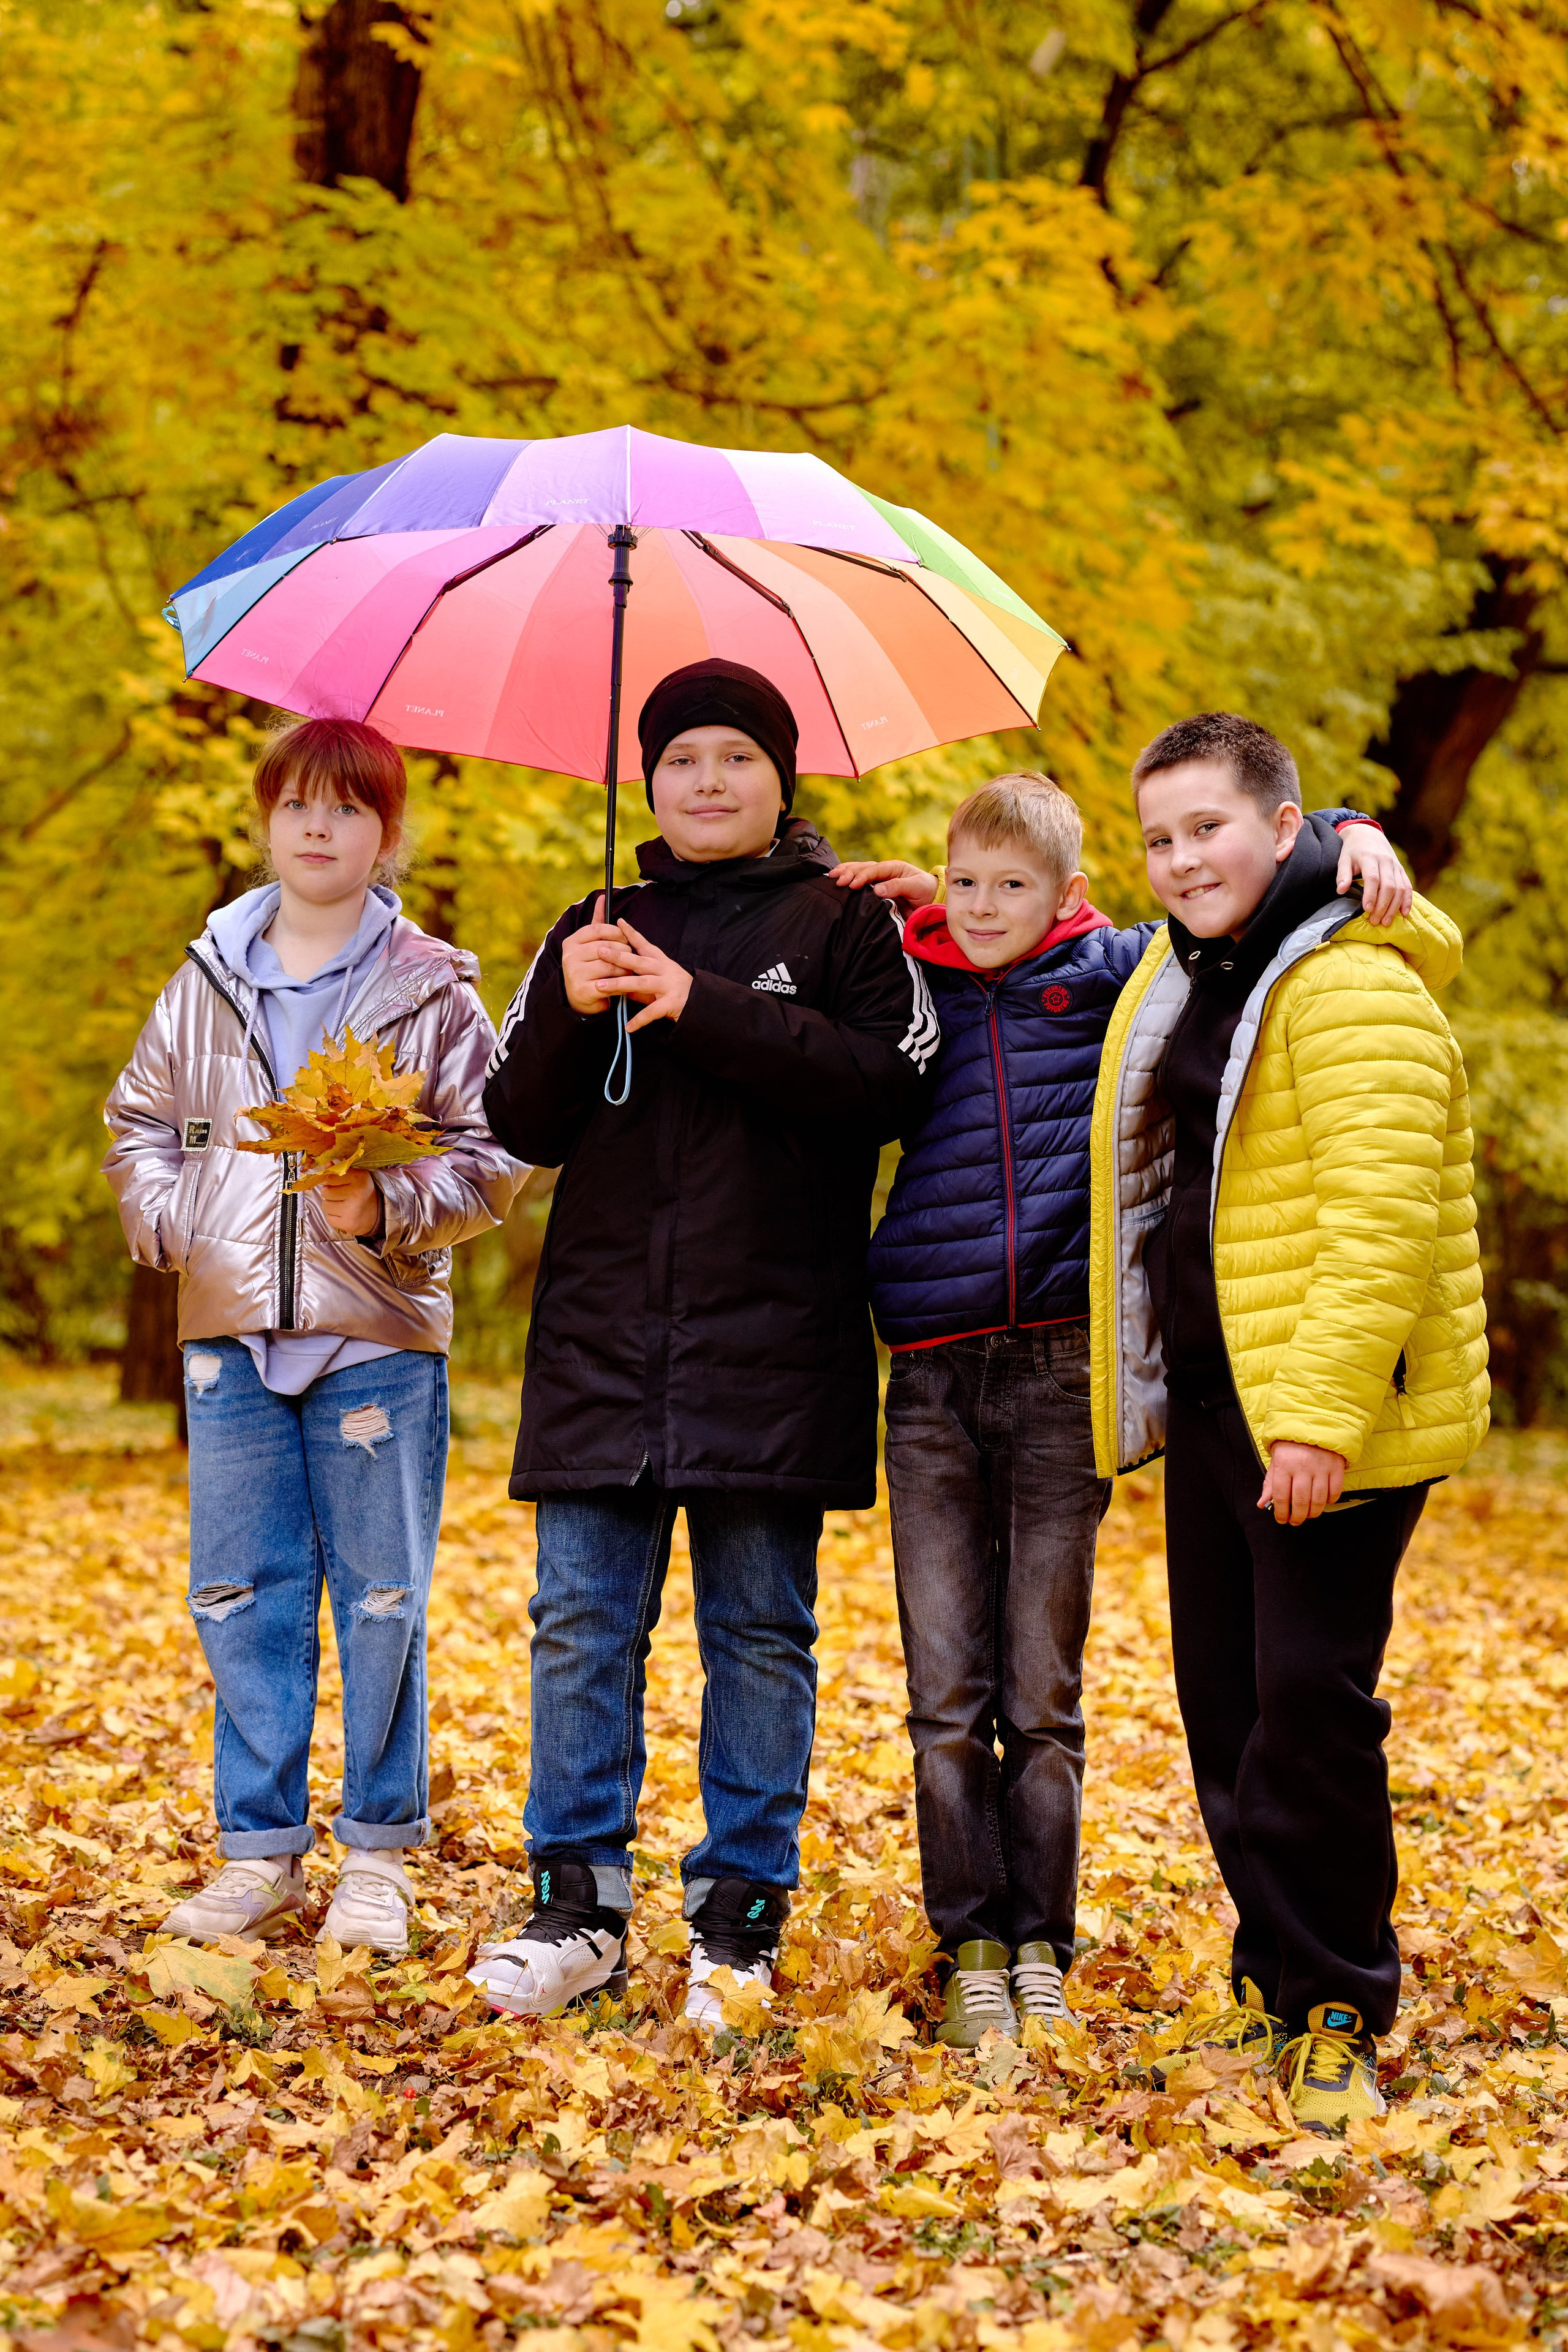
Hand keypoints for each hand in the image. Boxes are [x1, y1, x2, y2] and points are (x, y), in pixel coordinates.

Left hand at [317, 1170, 380, 1236]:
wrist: (379, 1213)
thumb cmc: (363, 1192)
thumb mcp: (356, 1176)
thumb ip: (340, 1170)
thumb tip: (326, 1165)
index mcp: (359, 1178)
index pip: (330, 1177)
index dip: (328, 1179)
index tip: (333, 1182)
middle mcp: (356, 1194)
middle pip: (325, 1192)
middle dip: (329, 1193)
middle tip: (340, 1194)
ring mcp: (351, 1210)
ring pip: (325, 1205)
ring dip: (331, 1205)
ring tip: (343, 1204)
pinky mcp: (347, 1223)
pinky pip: (328, 1218)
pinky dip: (334, 1216)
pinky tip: (344, 1214)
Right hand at [562, 895, 633, 1015]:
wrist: (579, 998)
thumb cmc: (590, 966)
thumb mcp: (592, 943)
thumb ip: (598, 921)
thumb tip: (603, 896)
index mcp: (571, 941)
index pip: (598, 929)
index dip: (616, 933)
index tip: (625, 940)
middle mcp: (569, 956)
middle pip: (606, 947)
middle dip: (624, 952)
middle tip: (631, 957)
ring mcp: (574, 973)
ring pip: (610, 965)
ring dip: (625, 969)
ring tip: (629, 971)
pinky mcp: (582, 990)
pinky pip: (610, 983)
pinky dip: (621, 983)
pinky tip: (624, 984)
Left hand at [595, 918, 692, 1033]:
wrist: (701, 1005)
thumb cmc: (676, 991)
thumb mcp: (657, 980)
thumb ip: (638, 979)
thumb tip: (616, 979)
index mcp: (661, 962)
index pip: (644, 945)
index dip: (631, 934)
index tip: (618, 922)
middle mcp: (665, 970)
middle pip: (639, 961)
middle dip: (618, 956)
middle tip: (600, 951)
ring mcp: (669, 986)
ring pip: (641, 983)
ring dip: (620, 984)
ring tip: (601, 987)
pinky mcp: (672, 1003)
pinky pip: (652, 1012)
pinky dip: (639, 1020)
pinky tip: (628, 1027)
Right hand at [827, 859, 939, 907]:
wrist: (931, 901)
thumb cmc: (925, 891)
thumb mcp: (915, 887)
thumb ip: (897, 887)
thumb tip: (876, 890)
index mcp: (893, 868)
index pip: (874, 869)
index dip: (862, 876)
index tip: (852, 885)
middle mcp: (883, 872)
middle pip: (862, 868)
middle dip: (848, 873)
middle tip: (836, 880)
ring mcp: (878, 880)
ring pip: (858, 873)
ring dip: (845, 874)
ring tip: (830, 877)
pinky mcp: (876, 891)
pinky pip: (861, 885)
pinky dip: (849, 881)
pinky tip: (837, 882)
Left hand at [1258, 1439, 1346, 1525]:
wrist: (1314, 1423)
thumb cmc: (1291, 1445)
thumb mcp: (1276, 1461)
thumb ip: (1270, 1484)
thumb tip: (1262, 1504)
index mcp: (1284, 1464)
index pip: (1281, 1496)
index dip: (1281, 1513)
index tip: (1282, 1519)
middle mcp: (1302, 1466)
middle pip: (1301, 1501)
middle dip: (1297, 1517)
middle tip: (1295, 1521)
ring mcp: (1321, 1467)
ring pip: (1319, 1500)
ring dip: (1313, 1513)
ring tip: (1308, 1514)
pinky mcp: (1336, 1467)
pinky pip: (1334, 1492)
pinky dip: (1329, 1501)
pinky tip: (1323, 1501)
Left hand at [1336, 825, 1411, 926]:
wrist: (1368, 834)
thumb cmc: (1352, 850)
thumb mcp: (1343, 859)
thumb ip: (1342, 874)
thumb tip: (1341, 890)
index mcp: (1370, 858)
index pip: (1373, 878)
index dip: (1371, 894)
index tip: (1367, 909)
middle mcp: (1386, 861)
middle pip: (1389, 886)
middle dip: (1383, 905)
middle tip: (1375, 922)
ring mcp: (1395, 865)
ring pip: (1400, 888)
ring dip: (1395, 906)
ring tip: (1386, 922)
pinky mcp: (1401, 870)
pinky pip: (1408, 886)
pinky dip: (1407, 900)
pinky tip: (1403, 913)